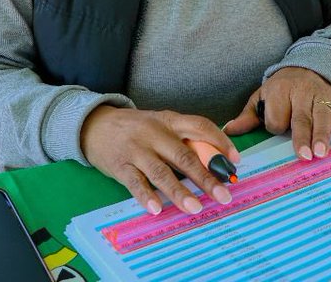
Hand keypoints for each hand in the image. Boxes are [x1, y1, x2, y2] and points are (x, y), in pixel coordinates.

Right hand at [81, 106, 239, 215]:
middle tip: (223, 195)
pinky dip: (146, 196)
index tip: (235, 162)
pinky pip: (135, 182)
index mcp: (169, 120)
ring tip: (195, 208)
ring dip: (179, 191)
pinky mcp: (120, 164)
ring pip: (161, 171)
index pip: (200, 126)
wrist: (95, 124)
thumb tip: (215, 163)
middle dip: (206, 177)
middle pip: (184, 154)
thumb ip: (183, 140)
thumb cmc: (136, 129)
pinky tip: (156, 208)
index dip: (219, 143)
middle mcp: (154, 133)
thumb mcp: (160, 125)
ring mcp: (136, 149)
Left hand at [223, 68, 330, 161]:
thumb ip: (248, 116)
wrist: (309, 66)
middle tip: (305, 156)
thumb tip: (228, 131)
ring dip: (323, 135)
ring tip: (322, 152)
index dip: (277, 125)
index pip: (277, 116)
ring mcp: (320, 96)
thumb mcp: (262, 97)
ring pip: (321, 117)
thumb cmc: (282, 88)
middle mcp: (300, 92)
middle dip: (302, 137)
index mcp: (279, 90)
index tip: (278, 128)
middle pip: (300, 118)